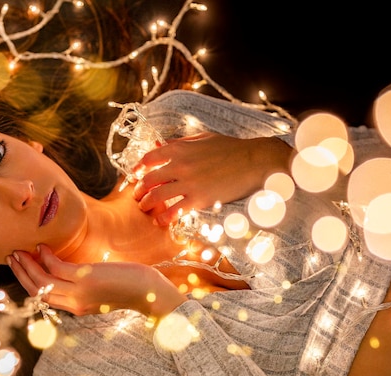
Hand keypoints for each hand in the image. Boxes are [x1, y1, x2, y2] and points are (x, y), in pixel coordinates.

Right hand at [7, 244, 186, 317]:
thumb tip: (72, 269)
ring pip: (42, 280)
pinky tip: (43, 246)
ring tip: (19, 250)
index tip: (19, 267)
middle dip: (22, 273)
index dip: (28, 282)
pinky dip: (46, 257)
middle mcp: (74, 303)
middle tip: (11, 256)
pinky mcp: (85, 280)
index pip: (44, 296)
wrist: (149, 291)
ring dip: (28, 265)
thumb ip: (84, 283)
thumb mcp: (101, 287)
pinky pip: (57, 269)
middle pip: (37, 290)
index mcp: (76, 307)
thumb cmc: (128, 285)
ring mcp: (78, 293)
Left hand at [132, 133, 292, 225]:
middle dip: (140, 189)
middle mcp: (180, 165)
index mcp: (180, 149)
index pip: (150, 158)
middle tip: (137, 195)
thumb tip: (158, 144)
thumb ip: (179, 142)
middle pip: (150, 179)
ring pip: (158, 196)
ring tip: (144, 208)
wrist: (254, 161)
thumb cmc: (231, 148)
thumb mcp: (203, 139)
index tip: (136, 175)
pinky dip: (165, 217)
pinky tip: (160, 221)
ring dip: (147, 203)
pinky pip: (175, 210)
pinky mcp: (200, 199)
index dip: (139, 167)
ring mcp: (189, 183)